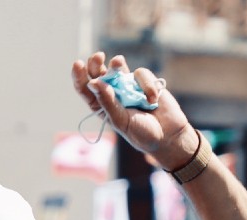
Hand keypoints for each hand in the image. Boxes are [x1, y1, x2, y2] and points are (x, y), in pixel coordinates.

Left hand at [71, 52, 198, 171]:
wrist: (168, 135)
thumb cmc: (141, 133)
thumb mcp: (121, 121)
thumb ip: (108, 102)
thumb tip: (93, 82)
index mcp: (101, 105)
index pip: (85, 89)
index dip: (79, 76)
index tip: (78, 64)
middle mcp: (112, 93)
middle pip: (99, 73)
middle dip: (96, 63)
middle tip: (97, 56)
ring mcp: (128, 85)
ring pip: (118, 67)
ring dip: (116, 64)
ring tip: (118, 61)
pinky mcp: (144, 81)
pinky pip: (140, 73)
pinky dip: (146, 84)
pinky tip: (152, 100)